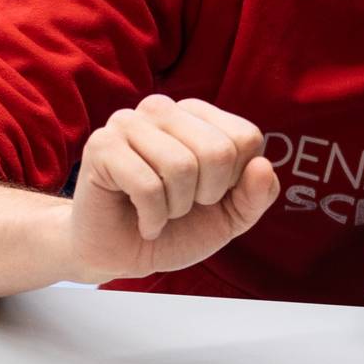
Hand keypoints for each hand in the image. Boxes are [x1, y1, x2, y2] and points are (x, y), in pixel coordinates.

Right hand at [68, 95, 278, 283]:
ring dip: (176, 208)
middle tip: (182, 207)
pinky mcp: (101, 146)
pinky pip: (147, 186)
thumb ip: (256, 195)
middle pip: (218, 150)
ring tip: (160, 212)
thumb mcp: (230, 217)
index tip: (209, 194)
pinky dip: (152, 218)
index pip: (245, 137)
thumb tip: (263, 166)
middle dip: (207, 195)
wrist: (121, 254)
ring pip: (181, 167)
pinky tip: (143, 222)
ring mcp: (128, 123)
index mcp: (197, 115)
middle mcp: (163, 109)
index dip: (236, 180)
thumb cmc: (175, 228)